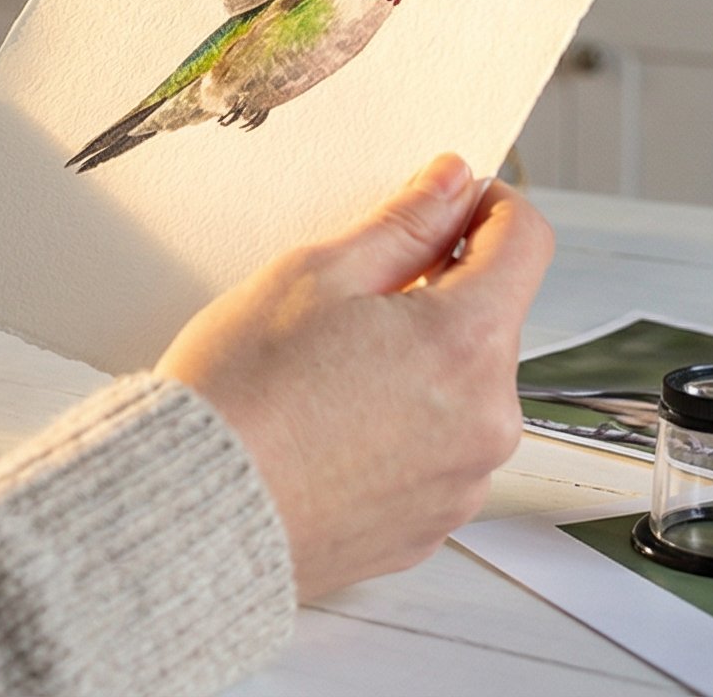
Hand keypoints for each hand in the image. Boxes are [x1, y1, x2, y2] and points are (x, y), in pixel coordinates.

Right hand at [157, 155, 553, 600]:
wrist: (188, 515)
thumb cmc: (238, 398)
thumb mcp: (314, 276)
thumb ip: (402, 224)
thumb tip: (450, 185)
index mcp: (466, 344)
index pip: (524, 243)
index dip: (484, 206)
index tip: (445, 205)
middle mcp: (486, 421)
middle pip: (489, 322)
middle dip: (435, 298)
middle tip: (350, 302)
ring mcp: (461, 484)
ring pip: (461, 391)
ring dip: (418, 368)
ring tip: (328, 376)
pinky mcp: (429, 527)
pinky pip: (434, 455)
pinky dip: (398, 432)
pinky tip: (329, 428)